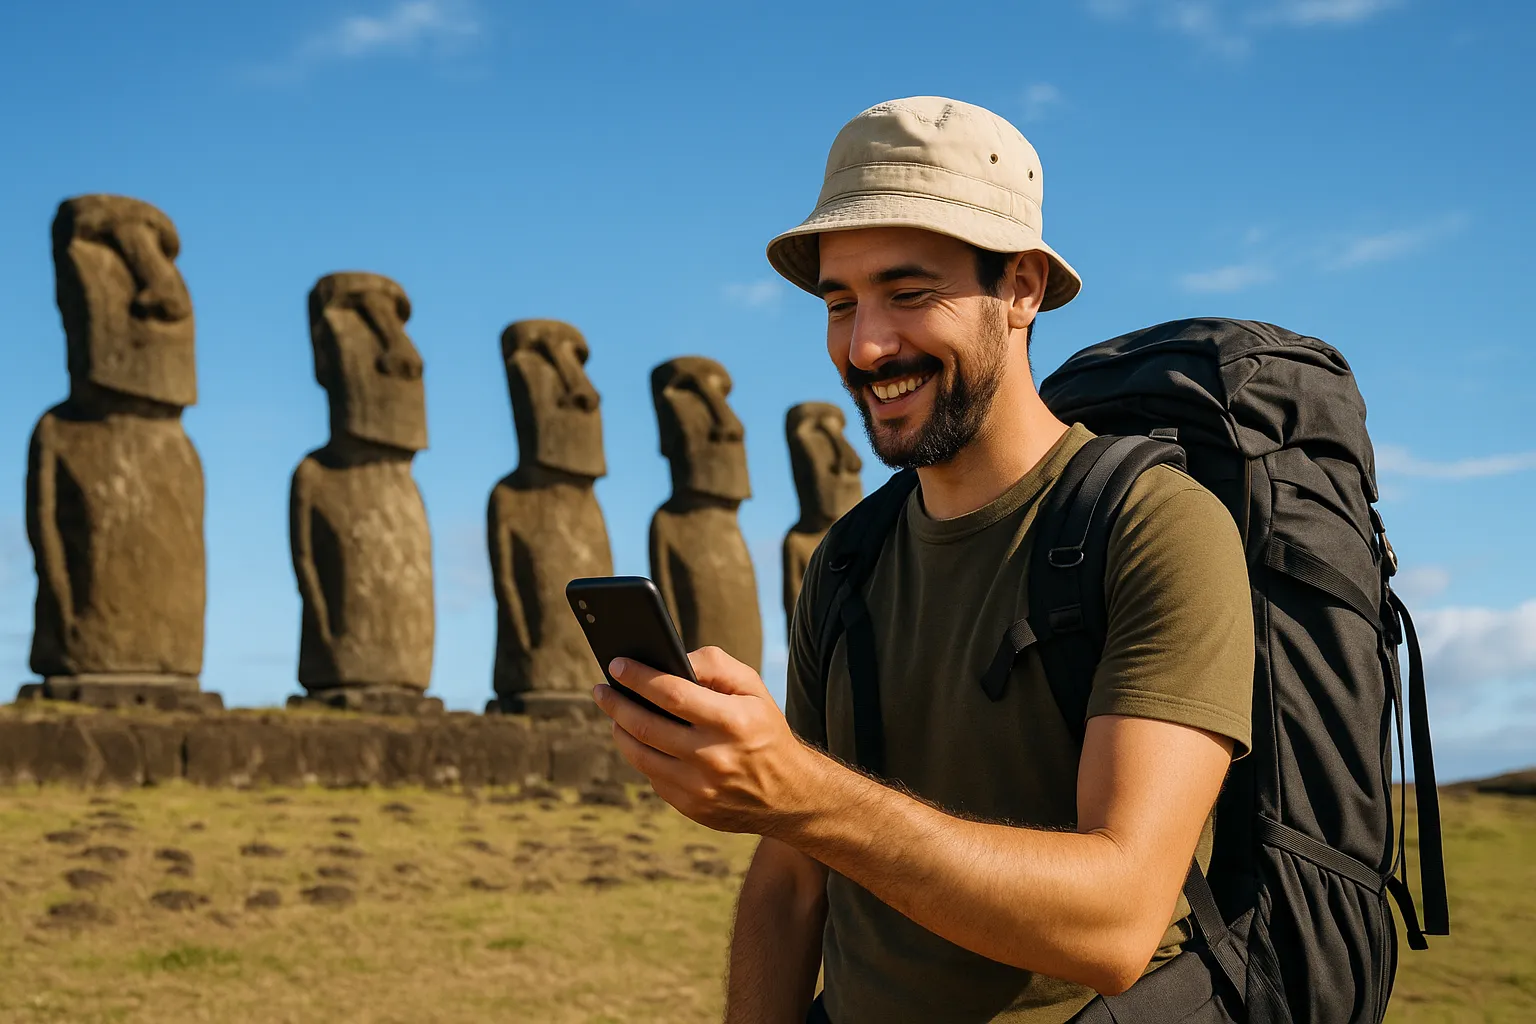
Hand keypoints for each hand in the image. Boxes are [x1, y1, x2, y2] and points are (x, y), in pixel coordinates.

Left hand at [592, 647, 820, 834]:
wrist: (789, 794)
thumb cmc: (765, 730)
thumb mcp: (753, 689)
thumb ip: (715, 665)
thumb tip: (672, 659)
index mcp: (733, 722)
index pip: (673, 694)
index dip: (639, 678)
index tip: (616, 665)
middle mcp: (714, 757)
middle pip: (647, 726)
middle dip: (616, 703)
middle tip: (601, 689)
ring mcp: (701, 788)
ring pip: (641, 755)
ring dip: (620, 730)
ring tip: (614, 713)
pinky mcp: (692, 807)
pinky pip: (653, 777)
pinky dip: (642, 756)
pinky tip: (639, 741)